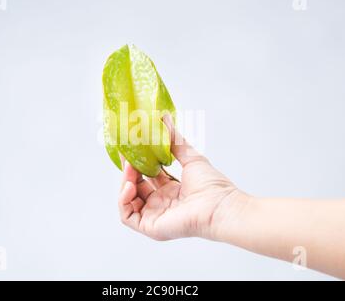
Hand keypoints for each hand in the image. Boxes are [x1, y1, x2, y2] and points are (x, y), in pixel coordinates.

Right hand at [118, 116, 248, 240]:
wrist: (220, 206)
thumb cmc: (212, 186)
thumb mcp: (191, 158)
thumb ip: (175, 140)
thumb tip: (164, 117)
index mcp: (172, 190)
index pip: (147, 176)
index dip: (137, 163)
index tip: (130, 149)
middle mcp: (162, 203)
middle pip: (136, 187)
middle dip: (128, 171)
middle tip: (126, 155)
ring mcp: (155, 216)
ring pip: (129, 201)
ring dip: (124, 183)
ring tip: (130, 169)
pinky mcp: (151, 227)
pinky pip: (127, 216)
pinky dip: (123, 200)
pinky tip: (130, 186)